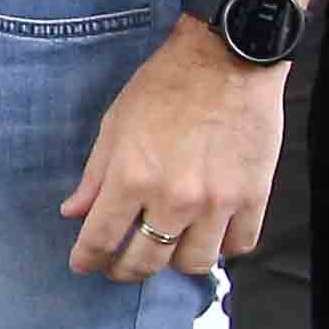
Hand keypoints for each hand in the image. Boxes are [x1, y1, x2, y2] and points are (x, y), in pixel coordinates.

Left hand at [60, 29, 282, 279]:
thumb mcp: (115, 124)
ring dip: (175, 262)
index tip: (84, 264)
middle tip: (120, 264)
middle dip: (125, 269)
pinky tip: (209, 235)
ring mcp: (218, 201)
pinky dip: (222, 247)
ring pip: (194, 263)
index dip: (88, 259)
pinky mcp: (254, 196)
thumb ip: (94, 175)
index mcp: (132, 178)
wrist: (227, 58)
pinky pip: (239, 245)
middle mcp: (174, 198)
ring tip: (167, 248)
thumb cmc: (166, 85)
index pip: (101, 240)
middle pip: (146, 261)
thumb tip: (73, 212)